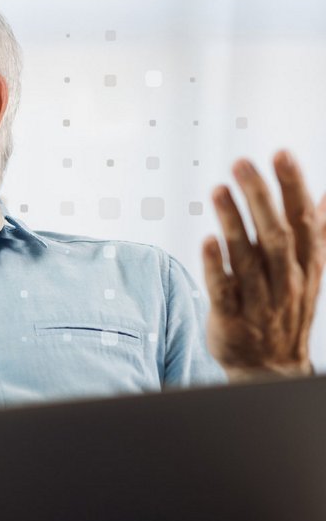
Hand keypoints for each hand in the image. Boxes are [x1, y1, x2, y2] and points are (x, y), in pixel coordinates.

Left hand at [202, 151, 325, 380]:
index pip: (302, 218)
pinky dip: (216, 265)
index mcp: (305, 263)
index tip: (281, 153)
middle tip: (241, 162)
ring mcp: (259, 298)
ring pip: (247, 257)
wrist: (269, 367)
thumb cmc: (286, 308)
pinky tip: (206, 240)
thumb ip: (317, 231)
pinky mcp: (231, 316)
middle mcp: (286, 279)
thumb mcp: (309, 271)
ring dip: (233, 222)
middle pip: (275, 233)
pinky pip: (224, 289)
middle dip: (259, 196)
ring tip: (218, 190)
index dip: (292, 185)